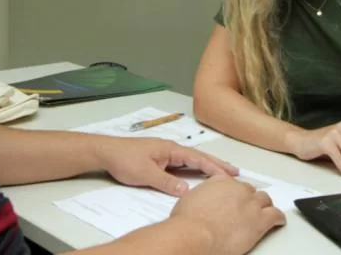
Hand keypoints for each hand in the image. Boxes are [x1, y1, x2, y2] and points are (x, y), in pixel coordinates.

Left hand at [95, 136, 238, 195]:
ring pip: (190, 161)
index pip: (198, 158)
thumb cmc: (125, 159)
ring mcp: (165, 154)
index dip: (214, 167)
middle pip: (198, 157)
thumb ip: (167, 182)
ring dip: (206, 166)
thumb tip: (187, 190)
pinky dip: (193, 170)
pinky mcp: (159, 160)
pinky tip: (197, 176)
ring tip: (222, 174)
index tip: (229, 174)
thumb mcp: (146, 174)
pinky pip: (181, 165)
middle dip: (216, 164)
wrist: (106, 152)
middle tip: (235, 171)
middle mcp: (171, 149)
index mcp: (171, 149)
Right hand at [171, 175, 285, 254]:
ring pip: (265, 200)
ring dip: (265, 206)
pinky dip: (278, 218)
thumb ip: (202, 196)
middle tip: (248, 208)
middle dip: (250, 199)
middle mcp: (238, 189)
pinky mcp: (260, 219)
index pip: (234, 183)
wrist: (196, 234)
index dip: (235, 193)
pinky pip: (276, 215)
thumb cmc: (188, 221)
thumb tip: (202, 202)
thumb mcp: (190, 199)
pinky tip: (278, 221)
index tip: (235, 198)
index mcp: (220, 181)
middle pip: (250, 191)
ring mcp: (251, 203)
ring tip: (266, 212)